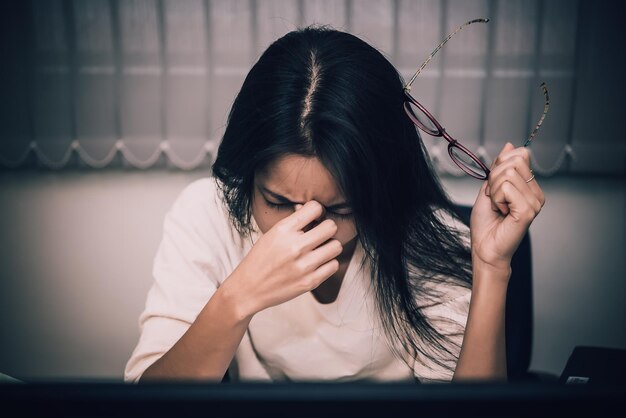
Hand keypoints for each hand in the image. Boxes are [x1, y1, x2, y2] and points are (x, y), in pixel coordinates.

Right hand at [224, 200, 341, 316]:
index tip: (313, 218)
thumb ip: (291, 221)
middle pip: (331, 227)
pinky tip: (318, 263)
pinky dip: (328, 263)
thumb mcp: (271, 235)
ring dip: (329, 246)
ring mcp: (304, 265)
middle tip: (320, 234)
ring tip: (320, 249)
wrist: (248, 289)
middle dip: (326, 228)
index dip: (317, 211)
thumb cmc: (260, 259)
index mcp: (283, 230)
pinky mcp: (310, 282)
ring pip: (336, 246)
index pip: (315, 208)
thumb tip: (306, 207)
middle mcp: (295, 246)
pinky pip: (334, 265)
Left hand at [470, 142, 544, 272]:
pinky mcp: (528, 210)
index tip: (494, 186)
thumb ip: (499, 168)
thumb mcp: (488, 188)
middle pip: (513, 161)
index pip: (520, 155)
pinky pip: (506, 188)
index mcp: (529, 187)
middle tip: (494, 198)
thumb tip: (510, 146)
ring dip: (493, 191)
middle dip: (494, 178)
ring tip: (498, 207)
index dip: (500, 165)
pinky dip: (496, 199)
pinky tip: (501, 212)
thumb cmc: (486, 224)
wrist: (484, 249)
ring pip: (506, 174)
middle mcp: (536, 194)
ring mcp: (534, 202)